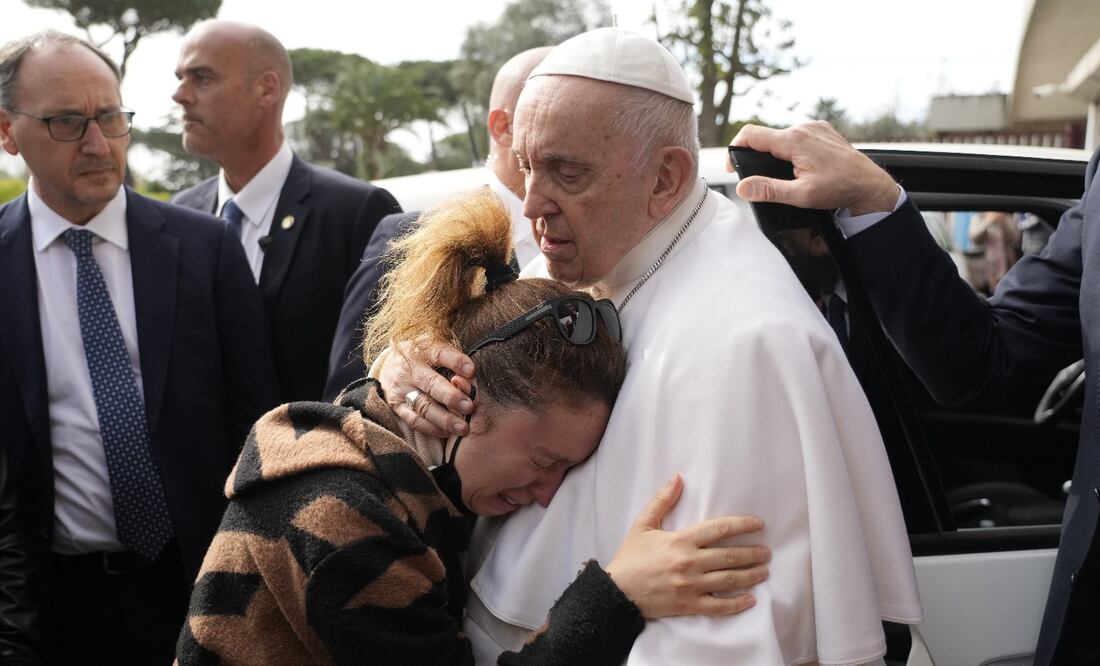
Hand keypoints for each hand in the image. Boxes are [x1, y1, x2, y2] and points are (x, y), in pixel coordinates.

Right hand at [379, 335, 476, 436]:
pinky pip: (414, 420)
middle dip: (451, 396)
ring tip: (463, 427)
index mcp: (423, 349)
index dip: (456, 361)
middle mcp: (410, 369)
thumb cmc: (423, 356)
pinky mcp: (396, 405)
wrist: (389, 364)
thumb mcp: (435, 348)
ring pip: (423, 406)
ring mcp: (401, 388)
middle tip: (469, 406)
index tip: (472, 371)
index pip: (440, 353)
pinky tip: (446, 432)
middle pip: (430, 383)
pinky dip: (431, 428)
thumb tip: (475, 377)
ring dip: (445, 418)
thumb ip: (453, 359)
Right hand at [605, 475, 769, 618]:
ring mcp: (690, 586)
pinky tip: (751, 600)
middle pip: (729, 556)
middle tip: (767, 552)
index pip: (719, 529)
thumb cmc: (630, 557)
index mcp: (681, 541)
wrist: (617, 592)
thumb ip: (662, 501)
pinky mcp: (688, 605)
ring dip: (750, 576)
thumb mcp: (643, 525)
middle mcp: (689, 562)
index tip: (758, 524)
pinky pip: (718, 606)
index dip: (742, 525)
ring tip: (764, 571)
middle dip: (752, 553)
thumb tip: (677, 478)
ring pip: (728, 580)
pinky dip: (736, 604)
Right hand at [729, 121, 898, 214]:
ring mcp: (814, 127)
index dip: (736, 149)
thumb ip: (769, 190)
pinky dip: (793, 149)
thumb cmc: (840, 188)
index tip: (734, 166)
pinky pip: (798, 136)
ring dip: (777, 153)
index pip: (751, 134)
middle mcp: (803, 128)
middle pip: (766, 136)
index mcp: (794, 140)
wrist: (869, 184)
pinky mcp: (822, 130)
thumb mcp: (801, 195)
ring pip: (782, 137)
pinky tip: (803, 165)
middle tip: (762, 177)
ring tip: (787, 174)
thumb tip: (743, 187)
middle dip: (758, 155)